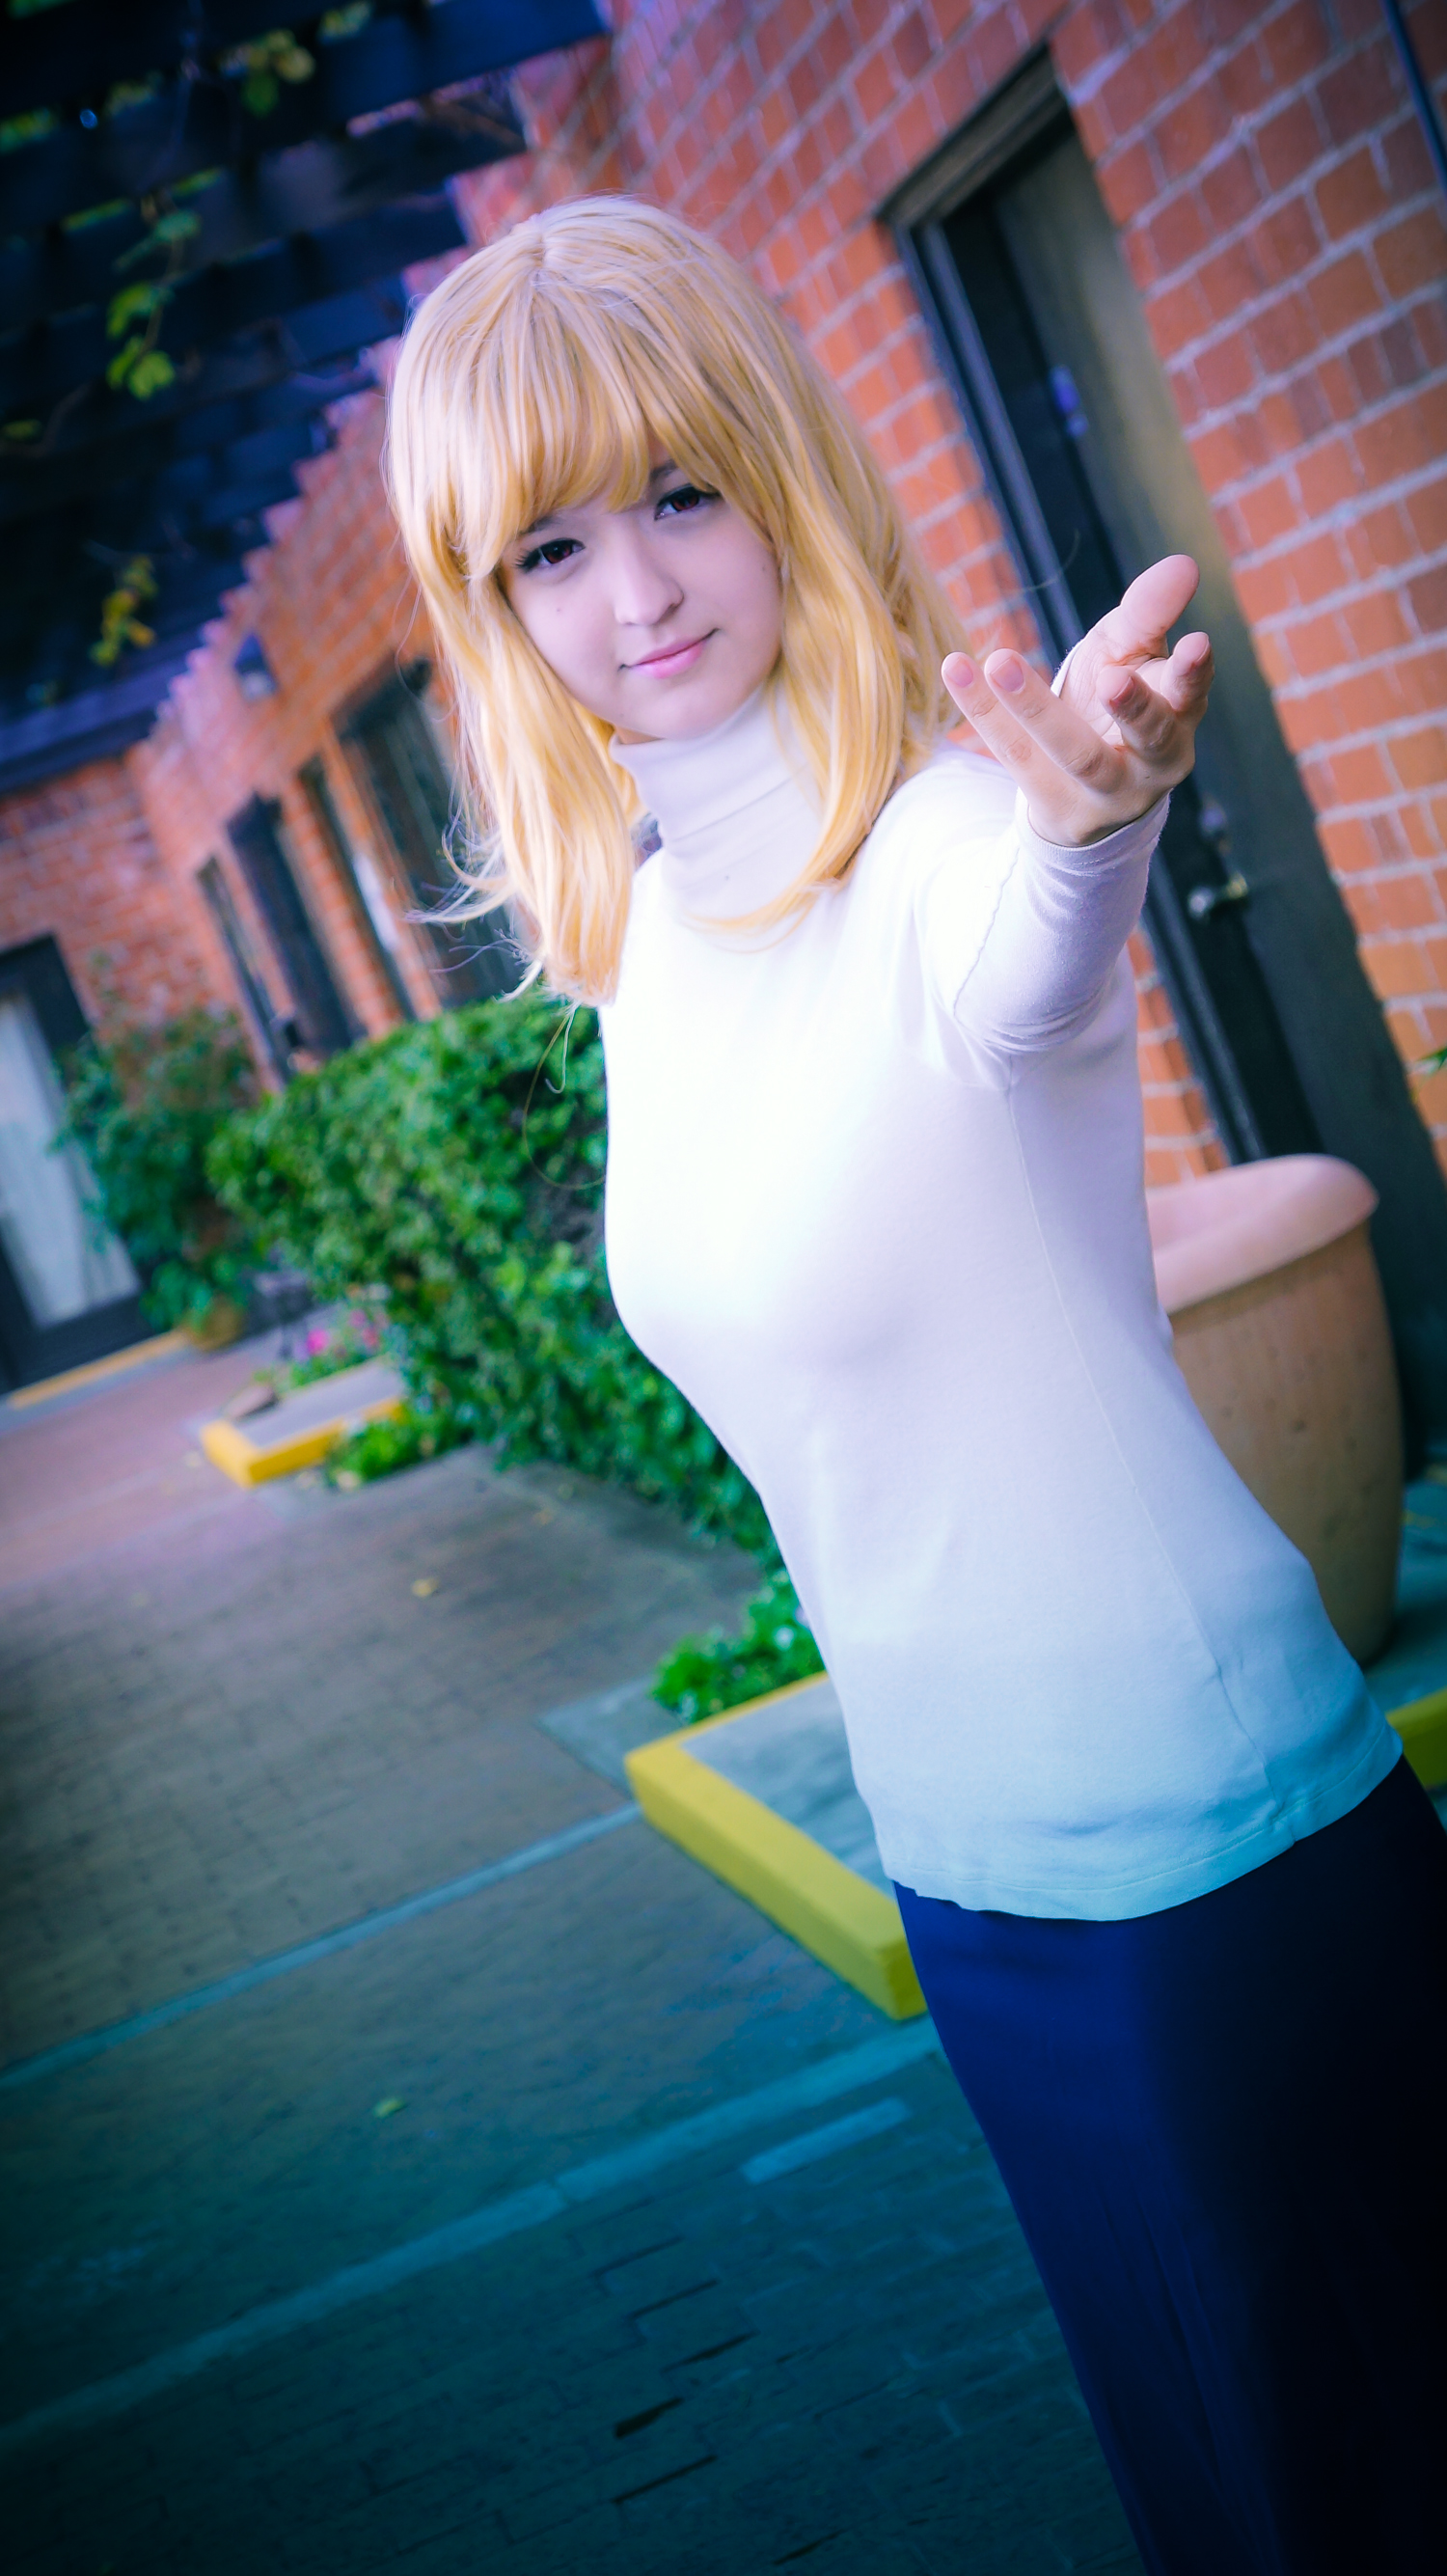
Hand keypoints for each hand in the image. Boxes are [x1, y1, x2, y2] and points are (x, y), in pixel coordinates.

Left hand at [941, 555, 1213, 846]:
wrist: (1085, 791)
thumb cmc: (1114, 701)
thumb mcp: (1131, 653)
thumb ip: (1150, 613)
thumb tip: (1184, 564)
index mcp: (1181, 716)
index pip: (1190, 692)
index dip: (1193, 671)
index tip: (1194, 642)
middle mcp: (1155, 762)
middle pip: (1148, 734)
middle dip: (1133, 705)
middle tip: (1110, 676)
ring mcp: (1107, 792)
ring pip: (1078, 754)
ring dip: (1037, 708)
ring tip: (1001, 661)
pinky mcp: (1058, 807)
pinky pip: (1015, 755)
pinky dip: (984, 711)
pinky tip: (956, 668)